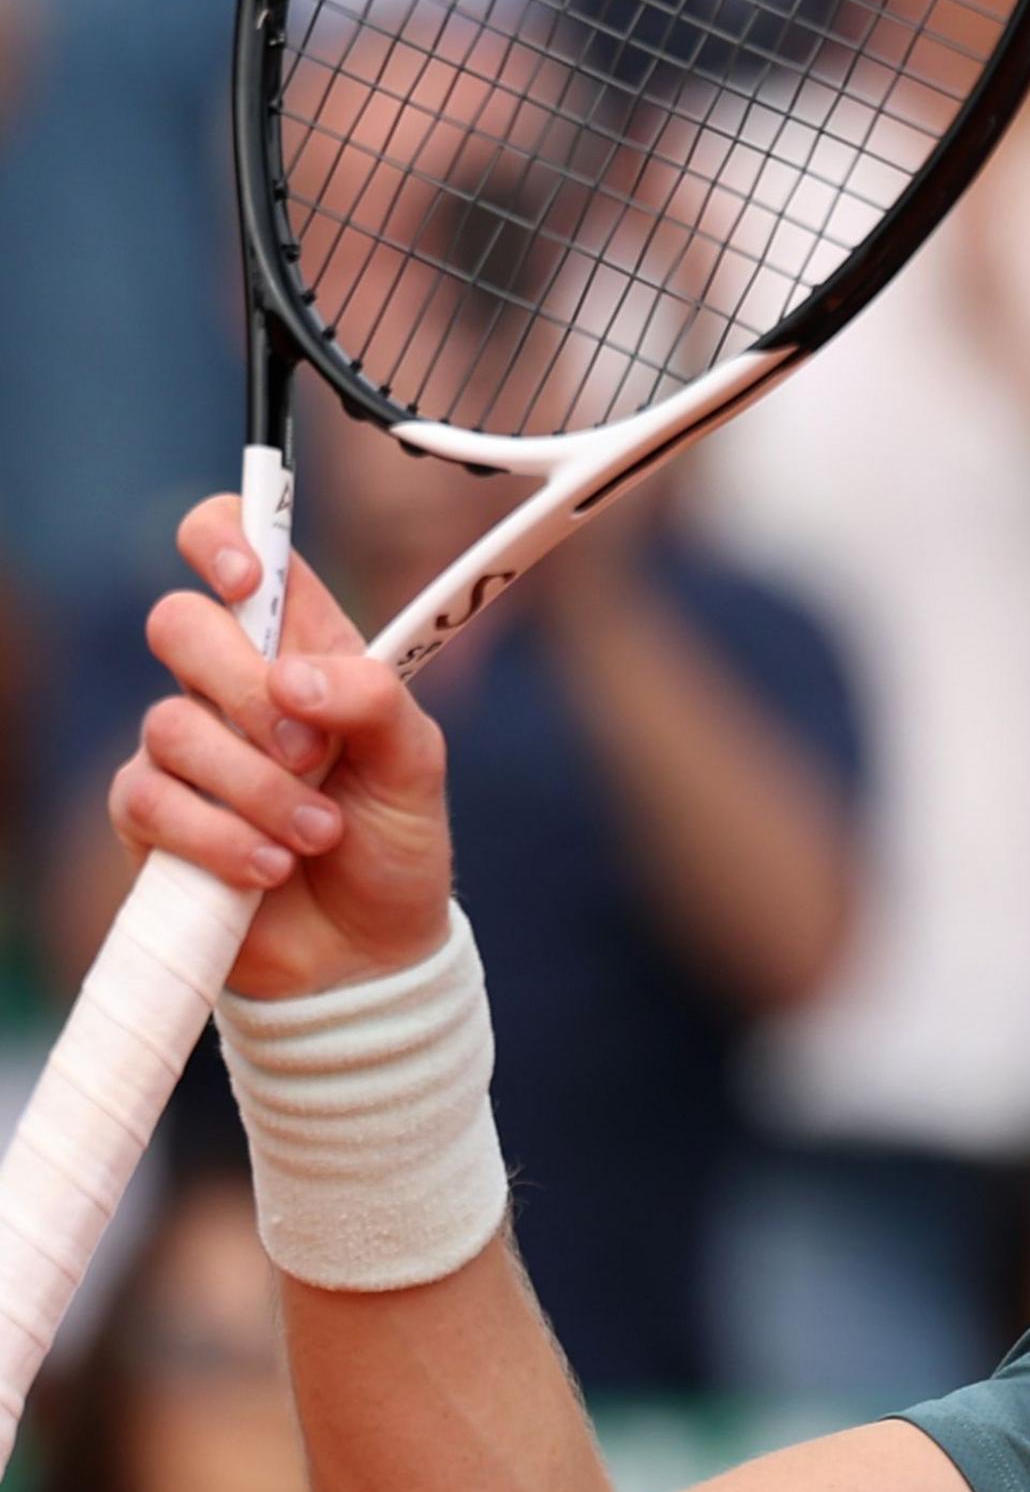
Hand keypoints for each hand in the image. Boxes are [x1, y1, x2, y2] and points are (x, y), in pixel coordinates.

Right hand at [112, 496, 455, 998]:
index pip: (235, 547)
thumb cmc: (394, 846)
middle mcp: (232, 687)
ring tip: (319, 836)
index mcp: (302, 649)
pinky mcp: (150, 815)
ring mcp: (184, 749)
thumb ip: (375, 699)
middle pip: (177, 623)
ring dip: (260, 789)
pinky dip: (224, 838)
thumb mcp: (417, 766)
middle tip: (314, 754)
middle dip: (246, 691)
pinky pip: (151, 799)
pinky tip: (271, 869)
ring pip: (172, 724)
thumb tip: (291, 676)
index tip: (248, 579)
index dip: (224, 537)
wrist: (366, 954)